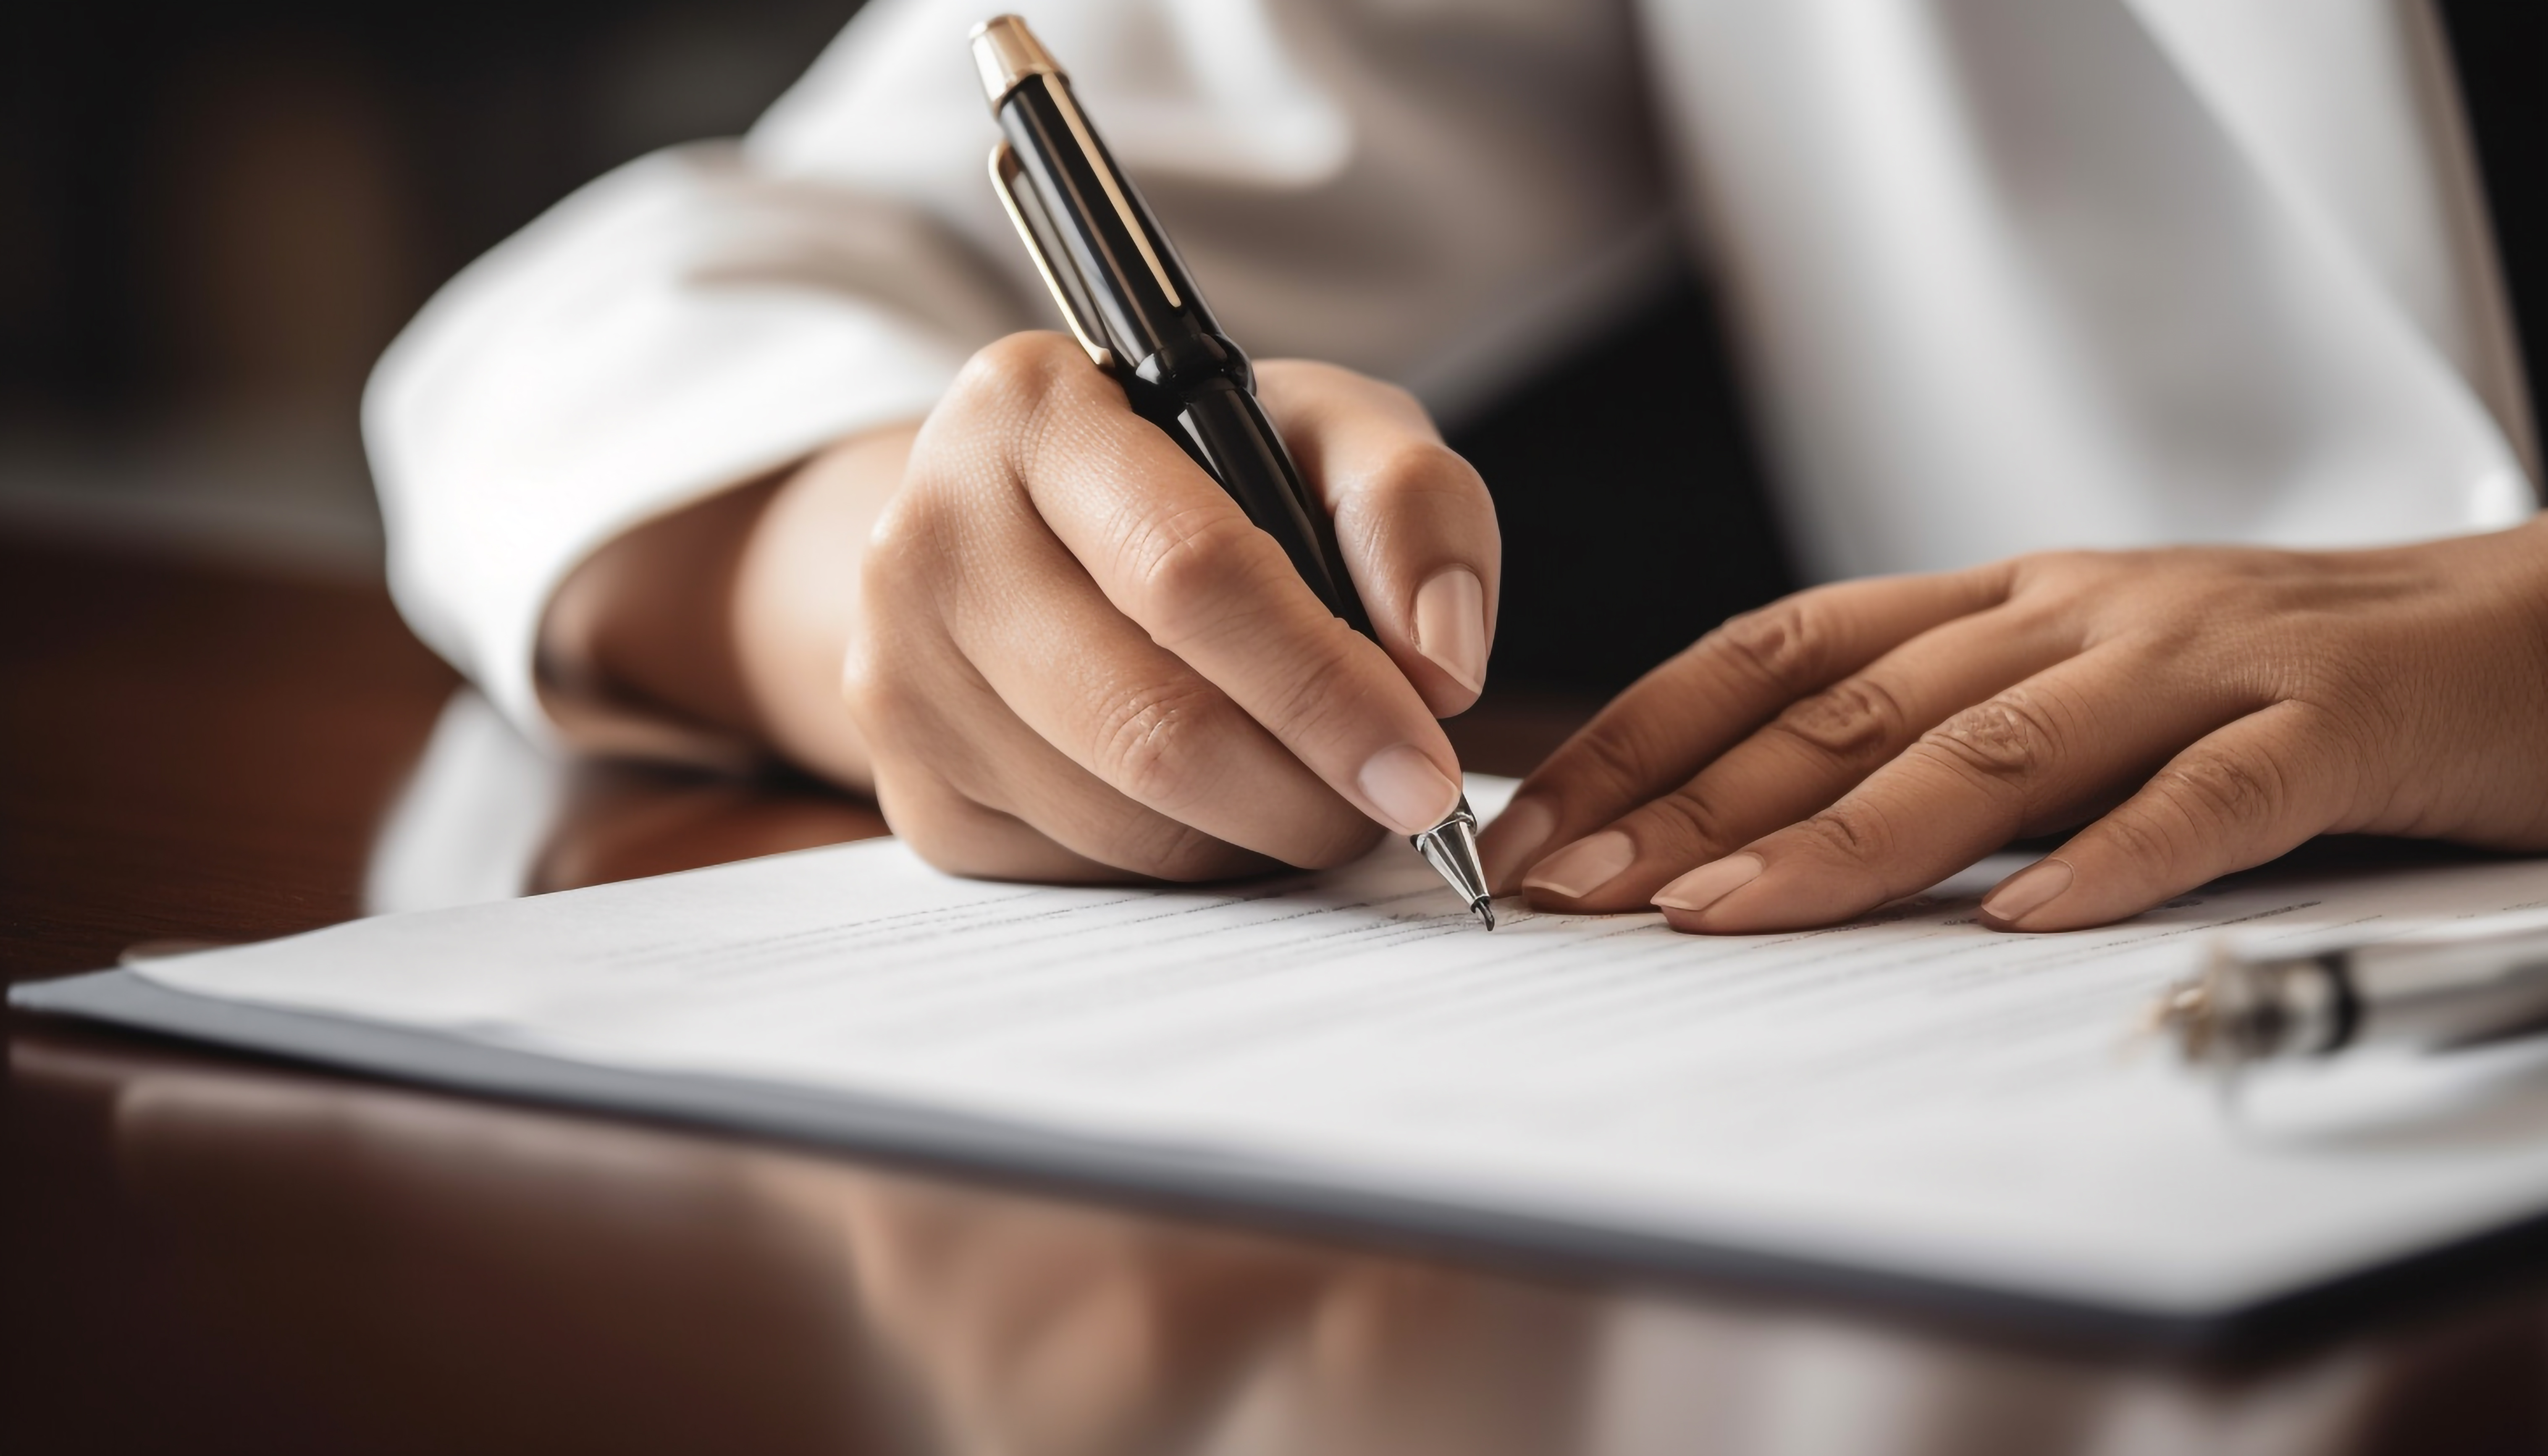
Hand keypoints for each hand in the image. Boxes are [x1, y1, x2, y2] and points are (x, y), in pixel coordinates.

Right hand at [762, 333, 1494, 880]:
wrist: (1028, 532)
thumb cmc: (1199, 475)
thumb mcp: (1320, 433)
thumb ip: (1410, 504)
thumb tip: (1442, 660)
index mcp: (1028, 409)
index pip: (1191, 573)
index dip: (1327, 689)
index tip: (1427, 769)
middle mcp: (930, 536)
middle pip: (1153, 722)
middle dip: (1309, 792)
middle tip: (1400, 807)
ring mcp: (900, 676)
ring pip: (1124, 819)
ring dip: (1259, 834)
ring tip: (1318, 788)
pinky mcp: (914, 792)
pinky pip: (1085, 870)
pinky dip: (1190, 861)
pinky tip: (1224, 806)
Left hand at [1479, 522, 2547, 932]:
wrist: (2524, 629)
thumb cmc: (2274, 678)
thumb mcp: (2081, 681)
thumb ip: (1944, 736)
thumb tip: (1751, 831)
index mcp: (2005, 603)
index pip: (1778, 657)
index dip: (1646, 736)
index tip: (1541, 824)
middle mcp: (2075, 616)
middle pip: (1847, 710)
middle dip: (1692, 801)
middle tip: (1571, 886)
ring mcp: (2201, 664)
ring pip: (1991, 750)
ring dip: (1842, 835)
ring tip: (1721, 910)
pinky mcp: (2330, 727)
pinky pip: (2204, 801)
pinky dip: (2113, 861)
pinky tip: (2024, 925)